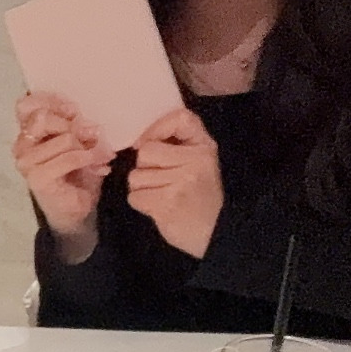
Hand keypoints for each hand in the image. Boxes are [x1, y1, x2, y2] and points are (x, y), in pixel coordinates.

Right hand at [12, 93, 109, 261]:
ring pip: (63, 138)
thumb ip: (74, 124)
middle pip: (42, 117)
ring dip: (88, 145)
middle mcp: (21, 146)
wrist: (77, 210)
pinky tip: (99, 165)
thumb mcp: (78, 141)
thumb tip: (81, 118)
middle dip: (73, 123)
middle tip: (92, 134)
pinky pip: (70, 157)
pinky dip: (89, 158)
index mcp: (27, 133)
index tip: (75, 111)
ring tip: (100, 154)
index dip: (53, 102)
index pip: (27, 104)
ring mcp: (26, 163)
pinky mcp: (37, 178)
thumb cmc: (77, 173)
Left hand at [125, 106, 220, 259]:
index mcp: (204, 147)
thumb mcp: (200, 162)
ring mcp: (181, 182)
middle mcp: (195, 161)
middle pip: (146, 151)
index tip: (147, 143)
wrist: (215, 232)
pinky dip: (141, 203)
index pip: (180, 118)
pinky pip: (135, 196)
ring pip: (136, 175)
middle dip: (145, 166)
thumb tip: (141, 137)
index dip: (156, 128)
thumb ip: (179, 143)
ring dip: (142, 187)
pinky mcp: (166, 203)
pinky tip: (158, 206)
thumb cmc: (200, 195)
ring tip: (161, 194)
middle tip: (160, 179)